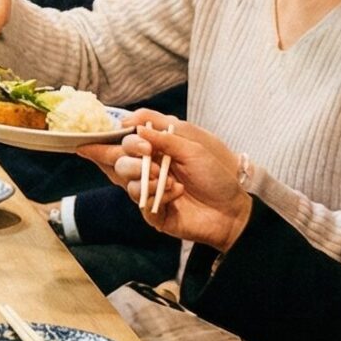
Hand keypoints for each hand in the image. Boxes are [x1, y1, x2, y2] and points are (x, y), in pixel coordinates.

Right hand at [100, 113, 252, 250]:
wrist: (230, 210)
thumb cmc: (215, 177)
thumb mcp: (192, 149)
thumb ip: (164, 138)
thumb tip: (136, 128)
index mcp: (156, 152)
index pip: (125, 143)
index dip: (112, 139)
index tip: (110, 137)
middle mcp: (148, 171)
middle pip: (119, 159)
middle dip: (130, 154)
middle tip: (146, 152)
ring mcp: (149, 192)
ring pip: (127, 180)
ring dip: (145, 175)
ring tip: (168, 179)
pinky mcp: (152, 212)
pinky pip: (141, 200)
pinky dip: (158, 193)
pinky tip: (177, 193)